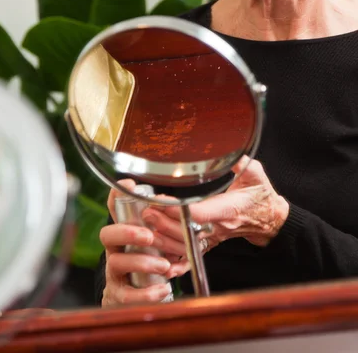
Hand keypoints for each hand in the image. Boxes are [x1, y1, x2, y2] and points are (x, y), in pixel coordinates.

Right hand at [99, 179, 171, 305]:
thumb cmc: (156, 261)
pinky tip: (163, 288)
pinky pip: (126, 295)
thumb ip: (175, 224)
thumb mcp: (169, 238)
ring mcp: (116, 271)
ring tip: (164, 265)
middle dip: (126, 232)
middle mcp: (117, 249)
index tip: (129, 185)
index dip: (117, 196)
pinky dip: (145, 293)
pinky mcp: (121, 294)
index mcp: (128, 231)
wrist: (147, 298)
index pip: (116, 209)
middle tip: (148, 236)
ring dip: (140, 262)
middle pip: (107, 234)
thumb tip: (187, 207)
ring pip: (115, 262)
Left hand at [141, 157, 289, 279]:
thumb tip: (231, 154)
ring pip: (186, 245)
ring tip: (147, 224)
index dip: (179, 210)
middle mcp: (219, 226)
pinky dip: (177, 262)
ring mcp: (214, 237)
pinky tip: (161, 261)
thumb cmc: (260, 196)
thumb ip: (242, 164)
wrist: (269, 219)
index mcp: (228, 209)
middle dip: (165, 222)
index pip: (200, 213)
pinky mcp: (211, 242)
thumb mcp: (256, 175)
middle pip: (187, 231)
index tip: (162, 202)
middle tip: (147, 211)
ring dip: (164, 238)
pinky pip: (192, 256)